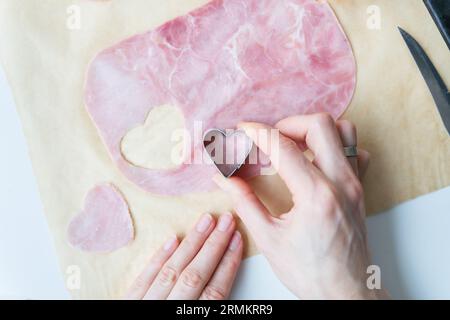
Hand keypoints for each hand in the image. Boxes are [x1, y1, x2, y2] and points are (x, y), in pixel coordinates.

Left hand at [125, 213, 242, 299]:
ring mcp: (147, 305)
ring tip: (206, 220)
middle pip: (196, 275)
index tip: (238, 239)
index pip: (215, 291)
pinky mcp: (129, 302)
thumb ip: (208, 304)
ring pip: (172, 271)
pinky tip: (172, 240)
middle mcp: (170, 309)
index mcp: (191, 317)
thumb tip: (224, 274)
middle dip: (214, 245)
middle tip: (227, 220)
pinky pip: (144, 279)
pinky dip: (159, 258)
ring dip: (191, 243)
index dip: (229, 263)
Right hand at [214, 113, 386, 299]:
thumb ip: (244, 202)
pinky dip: (336, 145)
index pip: (283, 147)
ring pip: (343, 131)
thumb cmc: (309, 271)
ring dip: (314, 131)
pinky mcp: (360, 189)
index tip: (242, 130)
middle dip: (288, 124)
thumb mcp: (268, 238)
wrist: (345, 291)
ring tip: (292, 146)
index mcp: (315, 195)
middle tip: (270, 140)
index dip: (257, 133)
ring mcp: (355, 184)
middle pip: (319, 125)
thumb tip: (225, 178)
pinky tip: (317, 160)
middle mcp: (341, 183)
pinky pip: (356, 151)